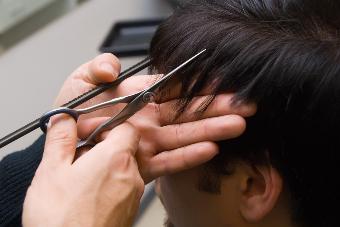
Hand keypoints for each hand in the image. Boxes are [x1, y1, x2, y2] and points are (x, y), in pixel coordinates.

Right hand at [23, 114, 142, 226]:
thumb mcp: (52, 170)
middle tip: (80, 156)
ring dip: (106, 166)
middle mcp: (131, 175)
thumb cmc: (61, 219)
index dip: (108, 125)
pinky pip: (124, 186)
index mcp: (115, 158)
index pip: (127, 127)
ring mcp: (133, 194)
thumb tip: (64, 119)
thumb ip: (61, 138)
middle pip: (125, 147)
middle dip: (103, 146)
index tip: (90, 132)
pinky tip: (89, 194)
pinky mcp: (130, 209)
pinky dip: (111, 183)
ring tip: (81, 178)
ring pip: (124, 167)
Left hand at [54, 54, 255, 182]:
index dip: (198, 84)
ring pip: (185, 135)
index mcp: (139, 96)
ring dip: (212, 130)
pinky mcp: (143, 163)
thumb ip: (98, 68)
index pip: (175, 88)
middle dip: (217, 107)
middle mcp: (149, 119)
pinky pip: (169, 160)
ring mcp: (148, 142)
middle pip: (188, 112)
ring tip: (237, 124)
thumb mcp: (80, 82)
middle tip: (244, 104)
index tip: (222, 81)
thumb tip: (112, 66)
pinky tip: (210, 149)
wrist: (61, 145)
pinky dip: (189, 156)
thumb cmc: (70, 113)